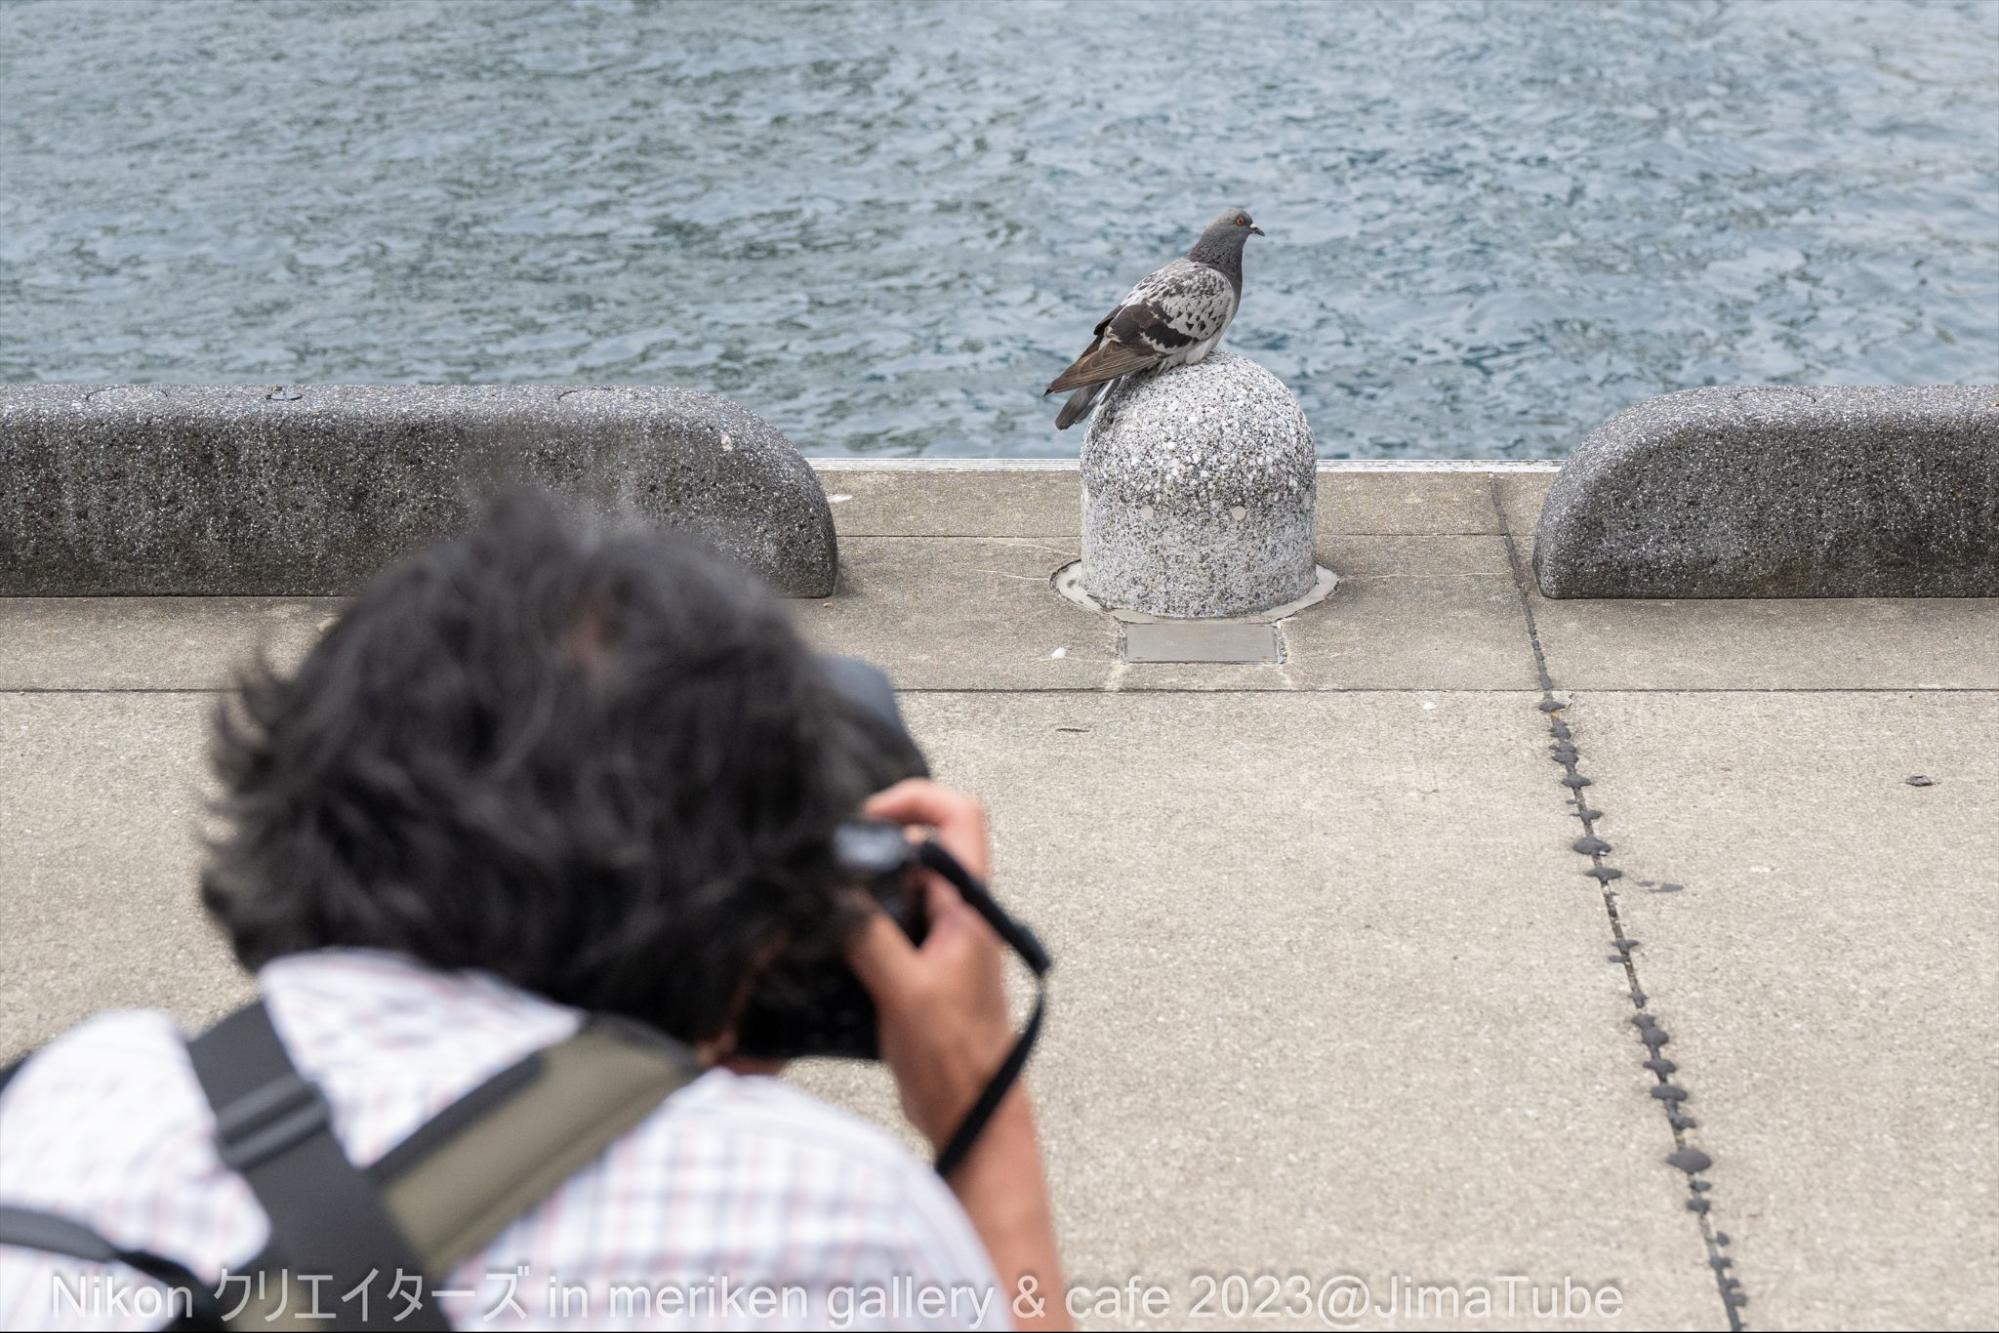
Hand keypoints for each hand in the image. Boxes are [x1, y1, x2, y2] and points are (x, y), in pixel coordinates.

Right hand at [845, 779, 1013, 1152]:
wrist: (969, 1110)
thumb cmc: (958, 1058)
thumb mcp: (908, 992)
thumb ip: (871, 937)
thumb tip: (832, 893)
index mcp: (969, 904)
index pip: (960, 815)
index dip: (915, 799)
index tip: (866, 816)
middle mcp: (957, 911)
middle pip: (919, 842)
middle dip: (873, 841)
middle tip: (828, 858)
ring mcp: (937, 937)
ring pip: (897, 882)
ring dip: (862, 884)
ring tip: (821, 896)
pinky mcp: (915, 963)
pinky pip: (885, 920)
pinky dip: (857, 919)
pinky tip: (825, 937)